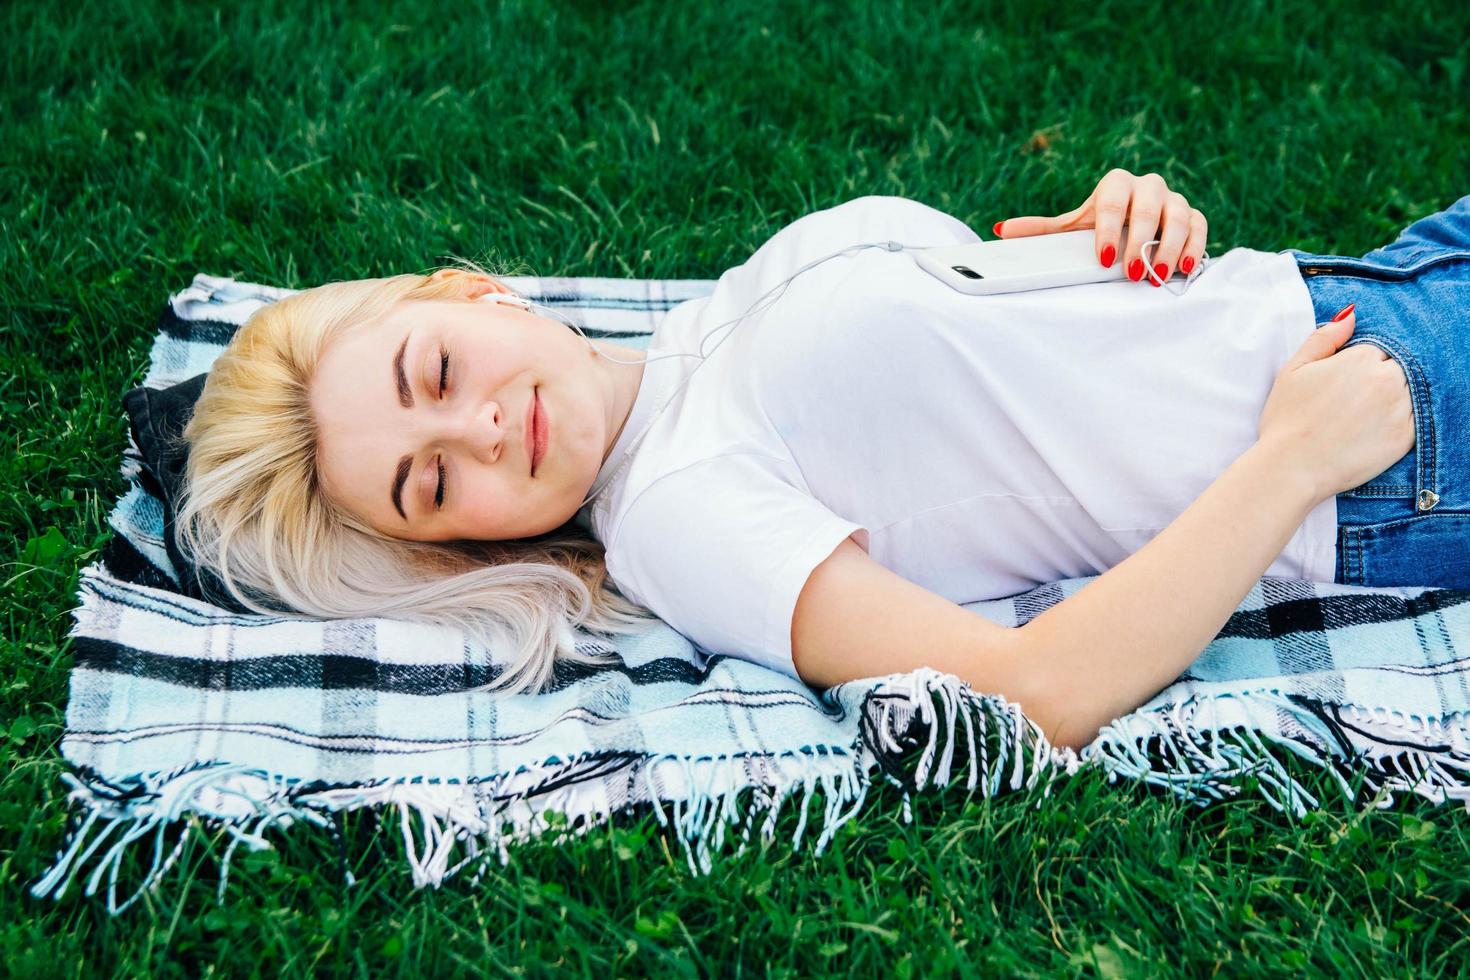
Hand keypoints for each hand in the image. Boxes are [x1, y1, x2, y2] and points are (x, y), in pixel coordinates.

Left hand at [992, 168, 1208, 285]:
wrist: (1134, 224)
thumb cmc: (1100, 227)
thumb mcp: (1073, 228)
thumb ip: (1042, 230)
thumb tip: (1003, 231)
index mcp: (1116, 184)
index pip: (1112, 201)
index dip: (1108, 230)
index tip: (1103, 258)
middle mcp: (1147, 187)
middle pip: (1149, 207)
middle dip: (1140, 241)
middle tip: (1131, 273)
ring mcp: (1173, 200)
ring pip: (1179, 216)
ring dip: (1169, 247)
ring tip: (1156, 276)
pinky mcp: (1194, 216)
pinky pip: (1200, 226)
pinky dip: (1194, 246)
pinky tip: (1183, 268)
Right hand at [1256, 305, 1415, 502]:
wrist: (1292, 467)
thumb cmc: (1287, 419)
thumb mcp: (1294, 370)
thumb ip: (1324, 337)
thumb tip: (1351, 314)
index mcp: (1361, 358)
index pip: (1377, 350)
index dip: (1359, 366)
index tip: (1342, 385)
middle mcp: (1387, 379)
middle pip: (1398, 368)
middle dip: (1380, 380)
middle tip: (1352, 404)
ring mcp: (1400, 408)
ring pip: (1410, 392)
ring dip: (1393, 400)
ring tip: (1360, 418)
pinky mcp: (1406, 437)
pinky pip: (1415, 420)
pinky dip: (1399, 422)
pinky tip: (1371, 431)